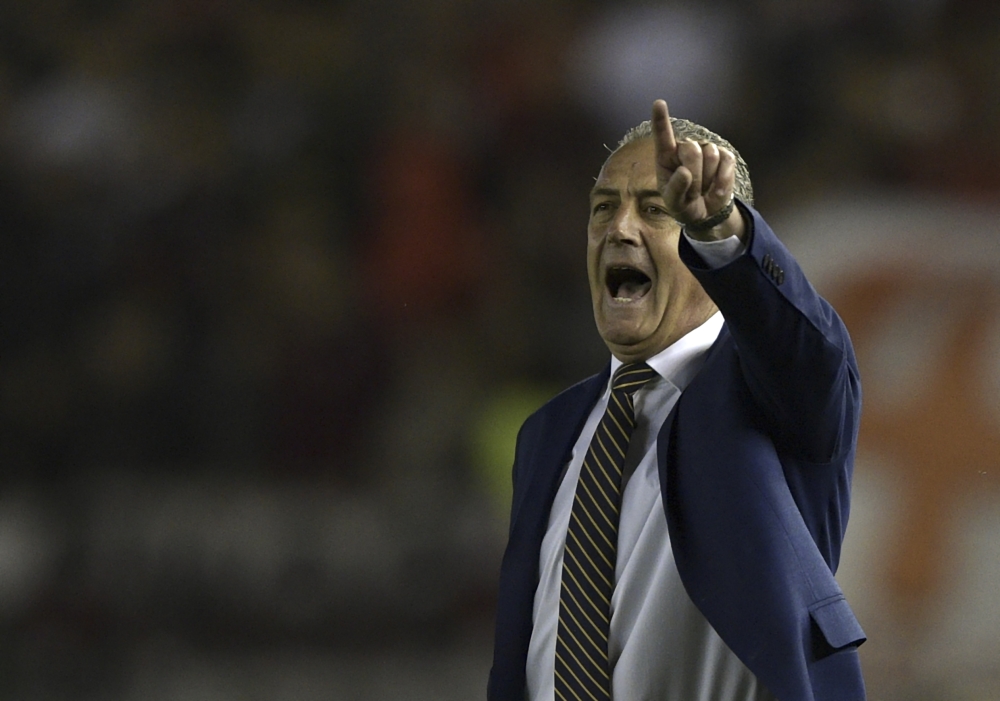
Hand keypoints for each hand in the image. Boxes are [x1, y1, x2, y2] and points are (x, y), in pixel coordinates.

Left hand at [652, 99, 742, 239]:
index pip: (662, 136)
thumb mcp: (673, 203)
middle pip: (691, 151)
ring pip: (710, 157)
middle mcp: (685, 148)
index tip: (659, 103)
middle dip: (694, 177)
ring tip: (703, 190)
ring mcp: (706, 149)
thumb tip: (685, 172)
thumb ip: (675, 189)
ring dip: (707, 181)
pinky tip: (715, 188)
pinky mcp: (725, 156)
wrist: (705, 212)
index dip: (661, 120)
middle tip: (693, 192)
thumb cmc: (683, 203)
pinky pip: (726, 162)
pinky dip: (722, 180)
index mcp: (666, 157)